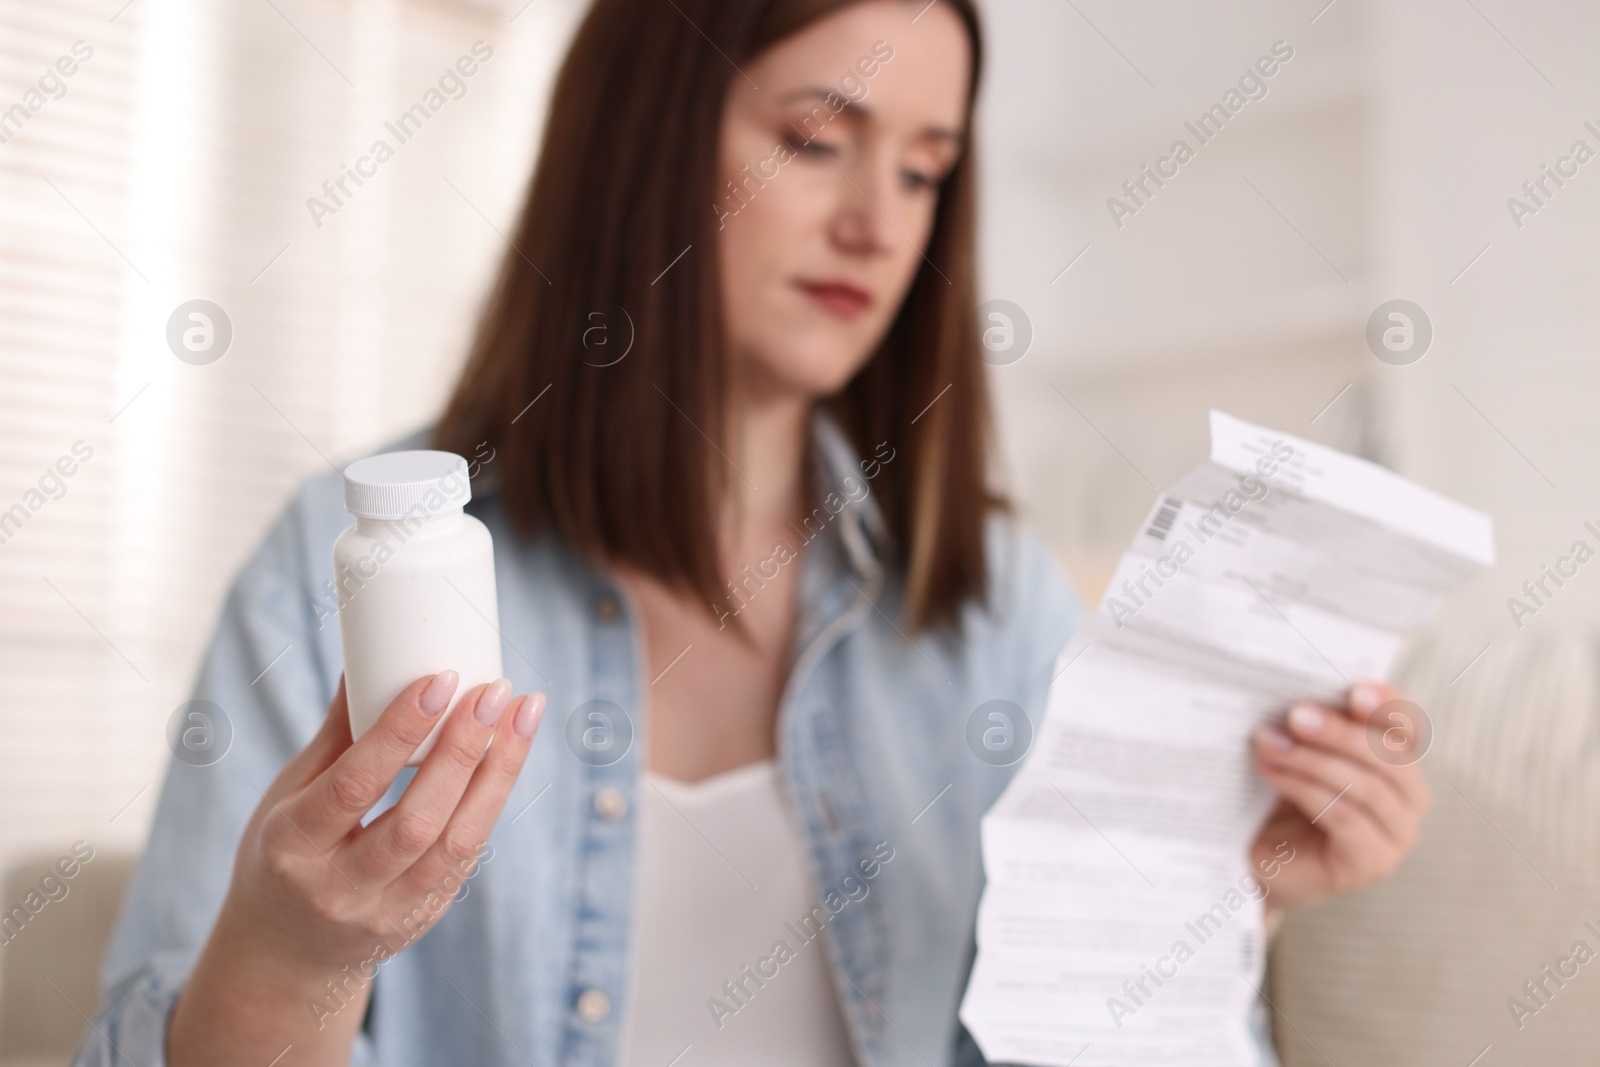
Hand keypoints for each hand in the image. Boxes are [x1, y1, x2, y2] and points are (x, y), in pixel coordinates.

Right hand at [169, 671, 544, 1066]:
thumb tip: (363, 657)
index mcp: (291, 846)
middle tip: (495, 690)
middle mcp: (339, 888)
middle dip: (463, 750)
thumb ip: (335, 735)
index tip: (440, 679)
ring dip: (498, 772)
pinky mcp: (423, 919)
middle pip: (418, 819)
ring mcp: (386, 912)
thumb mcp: (288, 796)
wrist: (284, 955)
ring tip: (523, 712)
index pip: (354, 785)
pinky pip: (467, 856)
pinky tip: (510, 753)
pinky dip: (491, 800)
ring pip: (457, 843)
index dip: (399, 731)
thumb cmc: (282, 856)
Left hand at [1248, 680, 1429, 918]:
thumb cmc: (1280, 796)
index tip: (1355, 688)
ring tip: (1268, 742)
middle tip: (1295, 714)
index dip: (1387, 705)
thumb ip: (1309, 722)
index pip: (1408, 727)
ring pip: (1367, 787)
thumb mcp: (1297, 751)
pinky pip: (1346, 818)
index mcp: (1397, 761)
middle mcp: (1409, 798)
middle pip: (1391, 756)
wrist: (1258, 858)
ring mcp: (1396, 835)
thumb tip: (1295, 690)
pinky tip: (1271, 772)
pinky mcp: (1373, 863)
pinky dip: (1305, 789)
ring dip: (1312, 760)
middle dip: (1341, 732)